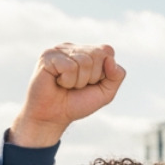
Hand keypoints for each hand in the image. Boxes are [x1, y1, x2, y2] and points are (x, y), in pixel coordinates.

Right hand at [9, 43, 127, 147]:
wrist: (53, 116)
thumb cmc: (77, 103)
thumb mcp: (106, 92)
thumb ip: (116, 76)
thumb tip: (111, 59)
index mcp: (87, 52)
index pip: (107, 51)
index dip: (104, 72)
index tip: (92, 82)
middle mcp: (74, 48)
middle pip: (97, 54)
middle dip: (92, 77)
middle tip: (78, 86)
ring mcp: (59, 50)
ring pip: (84, 61)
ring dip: (79, 81)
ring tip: (68, 85)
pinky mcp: (47, 56)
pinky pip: (69, 67)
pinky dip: (67, 81)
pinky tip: (58, 83)